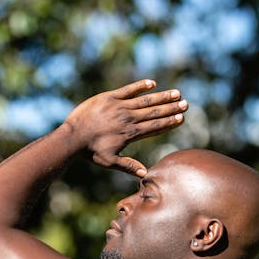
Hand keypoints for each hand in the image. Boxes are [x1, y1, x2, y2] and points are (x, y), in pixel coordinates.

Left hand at [63, 79, 187, 176]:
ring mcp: (119, 106)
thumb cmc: (91, 152)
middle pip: (155, 112)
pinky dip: (140, 86)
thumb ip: (129, 166)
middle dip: (172, 108)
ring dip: (162, 96)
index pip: (155, 126)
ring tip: (176, 93)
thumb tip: (146, 174)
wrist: (73, 137)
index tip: (182, 118)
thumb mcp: (110, 162)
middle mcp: (128, 119)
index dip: (170, 122)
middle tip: (186, 103)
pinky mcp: (109, 97)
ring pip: (145, 100)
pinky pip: (128, 90)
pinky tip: (152, 83)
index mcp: (131, 134)